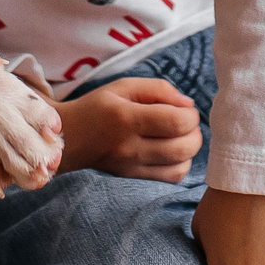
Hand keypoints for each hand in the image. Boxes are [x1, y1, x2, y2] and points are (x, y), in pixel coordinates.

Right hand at [56, 77, 202, 179]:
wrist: (69, 138)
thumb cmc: (99, 106)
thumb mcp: (123, 86)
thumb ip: (158, 89)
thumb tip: (189, 104)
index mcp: (127, 118)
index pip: (176, 122)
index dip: (191, 115)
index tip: (185, 108)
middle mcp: (130, 147)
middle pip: (183, 148)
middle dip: (195, 133)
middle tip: (186, 122)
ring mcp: (131, 167)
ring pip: (180, 167)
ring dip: (190, 150)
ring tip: (180, 136)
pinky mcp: (133, 178)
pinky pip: (170, 178)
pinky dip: (180, 165)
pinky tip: (172, 151)